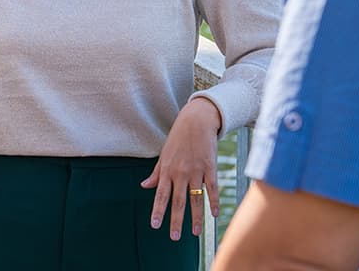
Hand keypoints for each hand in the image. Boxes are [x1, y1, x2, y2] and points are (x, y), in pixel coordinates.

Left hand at [141, 96, 221, 239]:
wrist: (196, 120)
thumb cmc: (178, 138)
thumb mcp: (163, 154)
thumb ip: (156, 173)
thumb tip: (144, 186)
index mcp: (167, 170)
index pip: (160, 195)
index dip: (158, 211)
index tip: (155, 225)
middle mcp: (180, 172)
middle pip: (177, 201)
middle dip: (175, 220)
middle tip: (174, 237)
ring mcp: (196, 170)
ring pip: (196, 199)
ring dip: (196, 217)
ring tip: (195, 233)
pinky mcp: (210, 167)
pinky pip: (212, 188)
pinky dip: (214, 202)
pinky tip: (214, 214)